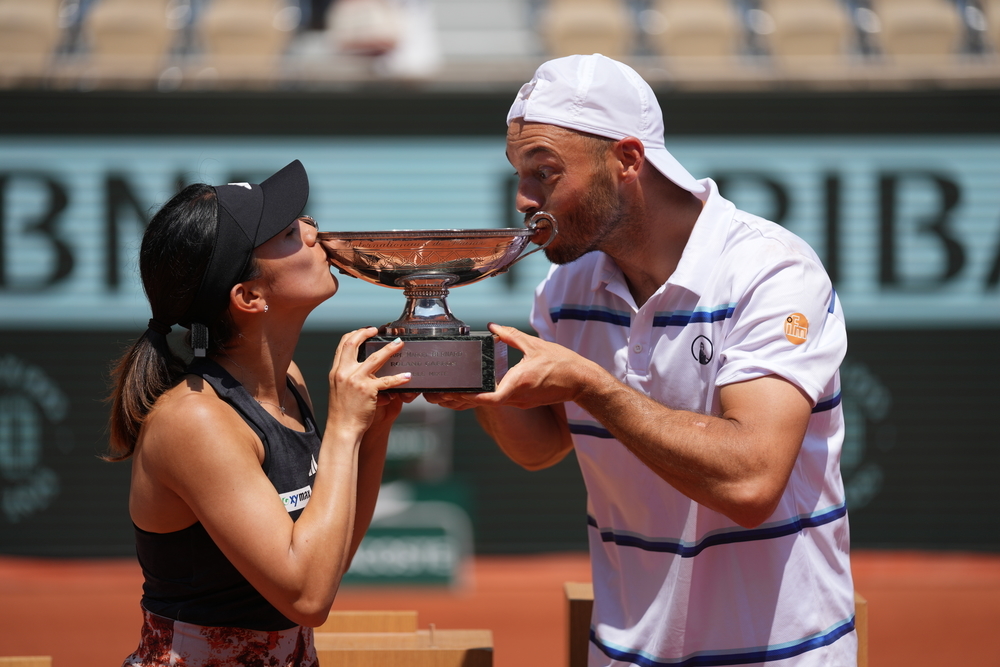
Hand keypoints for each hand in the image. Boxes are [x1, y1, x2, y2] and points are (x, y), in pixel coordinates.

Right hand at [327, 328, 410, 437]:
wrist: (342, 429)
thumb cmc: (343, 412)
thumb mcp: (339, 390)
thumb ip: (347, 377)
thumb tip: (360, 368)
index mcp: (336, 372)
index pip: (343, 345)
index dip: (354, 335)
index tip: (364, 331)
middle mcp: (343, 373)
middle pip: (353, 344)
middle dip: (365, 333)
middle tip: (376, 329)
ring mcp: (355, 380)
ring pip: (375, 358)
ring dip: (389, 349)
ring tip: (398, 344)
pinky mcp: (367, 390)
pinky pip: (386, 381)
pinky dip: (398, 378)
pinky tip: (407, 376)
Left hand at [425, 323, 592, 410]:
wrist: (581, 381)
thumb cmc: (562, 363)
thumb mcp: (534, 345)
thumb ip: (511, 336)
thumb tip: (492, 326)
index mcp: (517, 384)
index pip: (487, 397)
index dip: (468, 397)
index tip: (451, 393)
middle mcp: (516, 397)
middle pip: (481, 402)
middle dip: (458, 400)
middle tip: (436, 395)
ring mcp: (519, 402)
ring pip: (487, 404)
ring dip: (466, 401)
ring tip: (445, 396)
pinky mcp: (522, 402)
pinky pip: (496, 401)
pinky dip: (480, 398)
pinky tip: (469, 393)